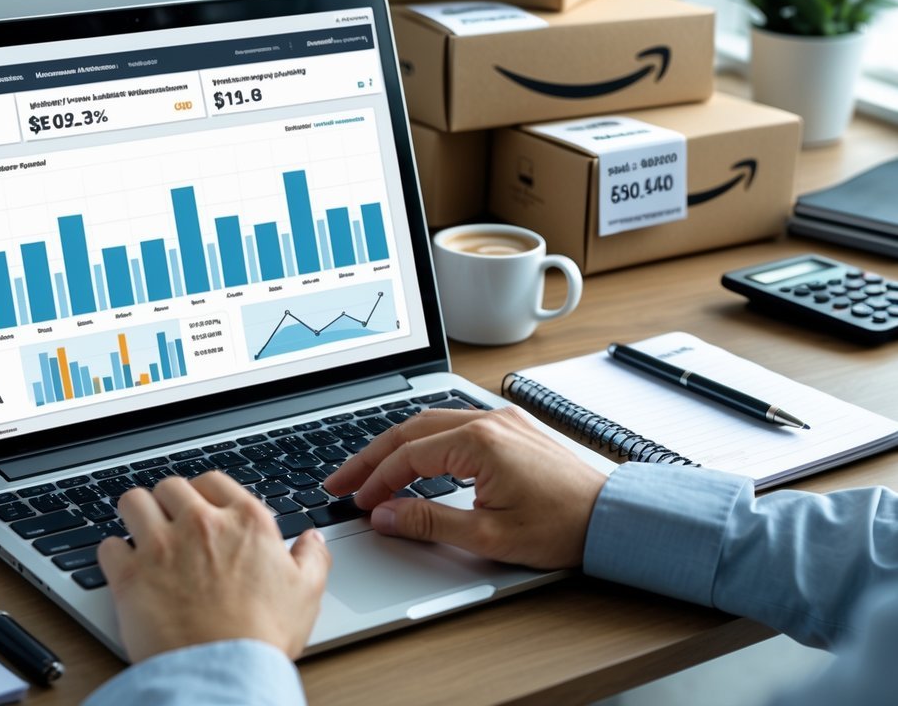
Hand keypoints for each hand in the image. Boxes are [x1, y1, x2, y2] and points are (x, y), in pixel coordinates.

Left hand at [98, 472, 330, 662]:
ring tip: (140, 531)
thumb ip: (312, 558)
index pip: (214, 481)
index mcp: (245, 522)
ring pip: (134, 502)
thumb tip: (314, 539)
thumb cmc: (263, 636)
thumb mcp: (306, 593)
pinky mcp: (129, 574)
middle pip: (171, 486)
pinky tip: (124, 566)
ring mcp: (161, 545)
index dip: (204, 492)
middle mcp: (201, 523)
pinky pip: (109, 546)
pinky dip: (114, 555)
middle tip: (171, 522)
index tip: (201, 506)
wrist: (223, 671)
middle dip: (169, 501)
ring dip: (136, 514)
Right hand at [323, 407, 607, 568]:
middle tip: (342, 481)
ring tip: (369, 471)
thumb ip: (428, 522)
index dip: (376, 481)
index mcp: (479, 442)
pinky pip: (454, 425)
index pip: (408, 456)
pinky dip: (424, 442)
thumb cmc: (562, 526)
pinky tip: (413, 460)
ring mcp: (501, 419)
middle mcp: (488, 420)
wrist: (613, 518)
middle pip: (410, 430)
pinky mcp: (511, 427)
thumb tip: (385, 515)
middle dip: (372, 457)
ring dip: (396, 447)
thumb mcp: (488, 536)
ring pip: (430, 423)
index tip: (357, 501)